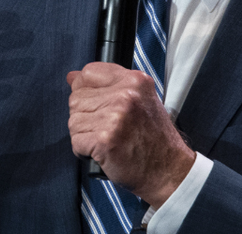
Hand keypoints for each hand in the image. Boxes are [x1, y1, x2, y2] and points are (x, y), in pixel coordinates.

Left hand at [67, 63, 194, 208]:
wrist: (169, 169)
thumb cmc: (155, 139)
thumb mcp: (141, 99)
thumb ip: (108, 85)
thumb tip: (72, 77)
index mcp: (135, 81)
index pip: (89, 72)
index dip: (83, 88)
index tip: (91, 100)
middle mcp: (125, 96)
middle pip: (77, 97)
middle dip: (84, 115)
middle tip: (104, 127)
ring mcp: (114, 118)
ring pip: (74, 120)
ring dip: (84, 134)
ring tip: (105, 139)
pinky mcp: (104, 140)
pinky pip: (76, 141)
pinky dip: (83, 150)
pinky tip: (102, 151)